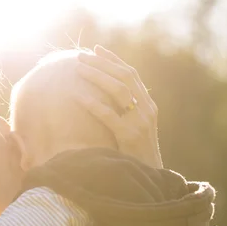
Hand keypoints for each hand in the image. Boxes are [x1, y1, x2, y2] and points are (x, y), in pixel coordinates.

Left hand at [74, 45, 162, 168]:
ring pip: (118, 90)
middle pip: (125, 77)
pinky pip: (108, 115)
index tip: (97, 49)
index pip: (132, 74)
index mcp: (148, 105)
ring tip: (79, 69)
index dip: (114, 60)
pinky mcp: (129, 135)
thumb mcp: (137, 128)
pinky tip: (78, 95)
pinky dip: (93, 103)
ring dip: (97, 76)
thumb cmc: (137, 153)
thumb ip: (128, 112)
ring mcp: (139, 122)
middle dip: (102, 64)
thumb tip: (107, 95)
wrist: (148, 177)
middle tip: (82, 56)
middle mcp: (146, 109)